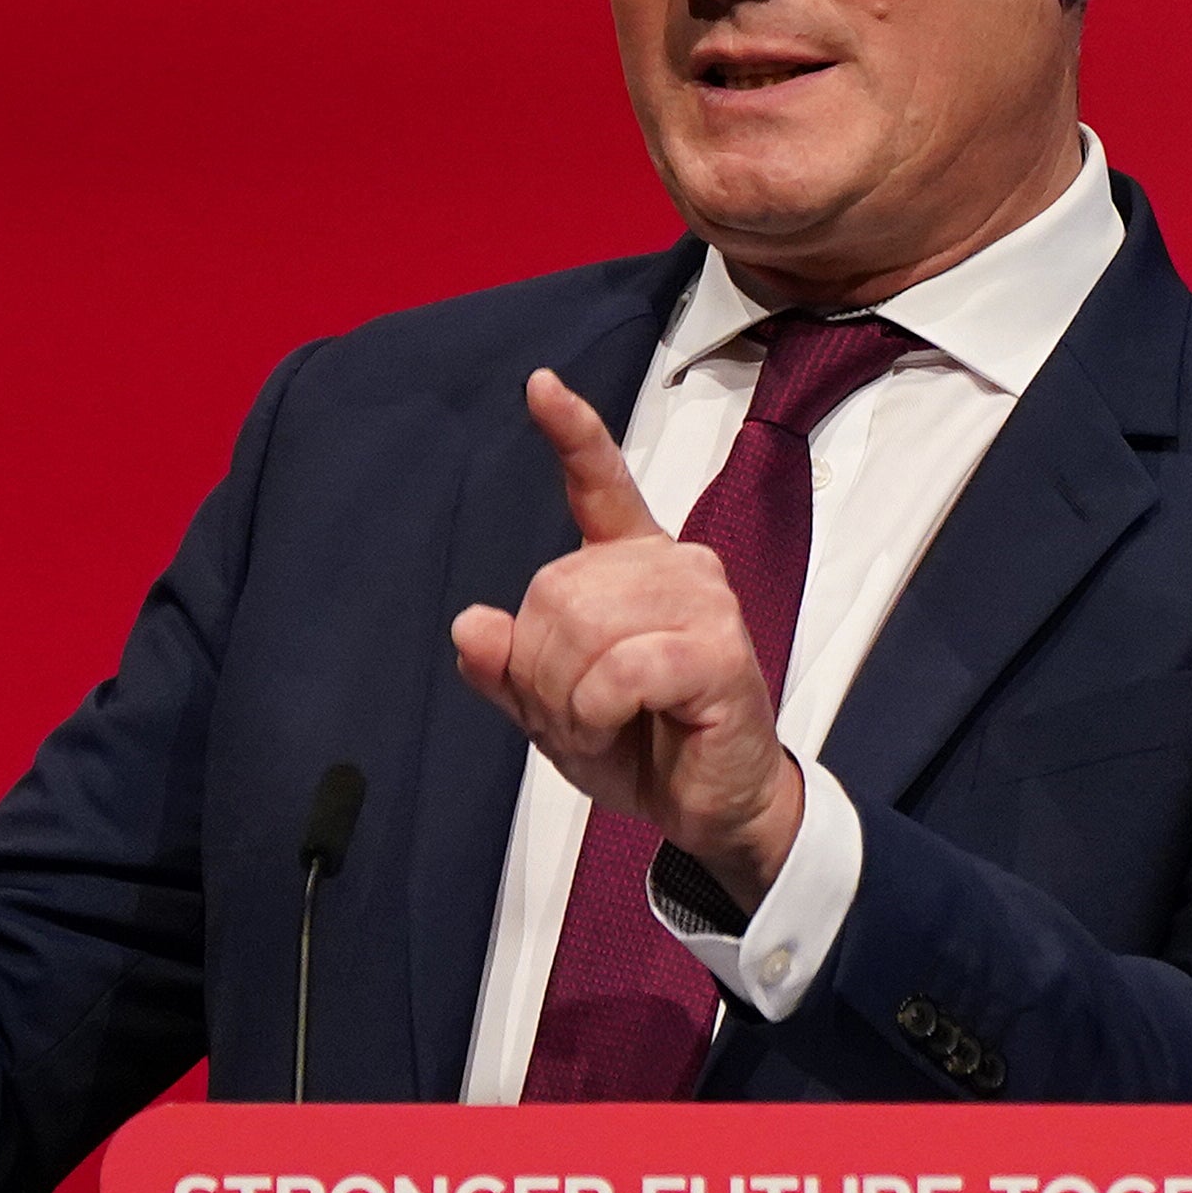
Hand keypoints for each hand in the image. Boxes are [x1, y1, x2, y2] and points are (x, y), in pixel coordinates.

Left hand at [451, 370, 803, 911]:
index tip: (540, 385)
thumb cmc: (643, 744)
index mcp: (633, 565)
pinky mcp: (720, 651)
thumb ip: (508, 669)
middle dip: (544, 673)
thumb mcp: (553, 710)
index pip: (601, 484)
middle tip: (581, 714)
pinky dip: (600, 710)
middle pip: (555, 592)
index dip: (573, 433)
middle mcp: (675, 566)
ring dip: (571, 698)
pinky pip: (623, 669)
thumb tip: (471, 624)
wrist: (708, 807)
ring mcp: (705, 602)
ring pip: (585, 628)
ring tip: (606, 723)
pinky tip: (624, 723)